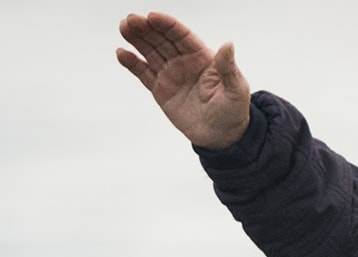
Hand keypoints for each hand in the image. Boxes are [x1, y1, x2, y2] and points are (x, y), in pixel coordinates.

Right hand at [116, 12, 251, 149]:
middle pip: (162, 40)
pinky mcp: (161, 90)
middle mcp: (184, 62)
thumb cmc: (232, 111)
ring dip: (137, 39)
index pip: (182, 36)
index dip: (167, 25)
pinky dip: (132, 63)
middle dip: (147, 28)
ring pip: (151, 52)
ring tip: (124, 27)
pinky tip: (122, 53)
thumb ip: (228, 67)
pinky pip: (144, 73)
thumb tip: (228, 46)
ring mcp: (171, 74)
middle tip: (131, 19)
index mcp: (203, 57)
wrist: (221, 137)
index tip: (153, 17)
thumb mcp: (235, 89)